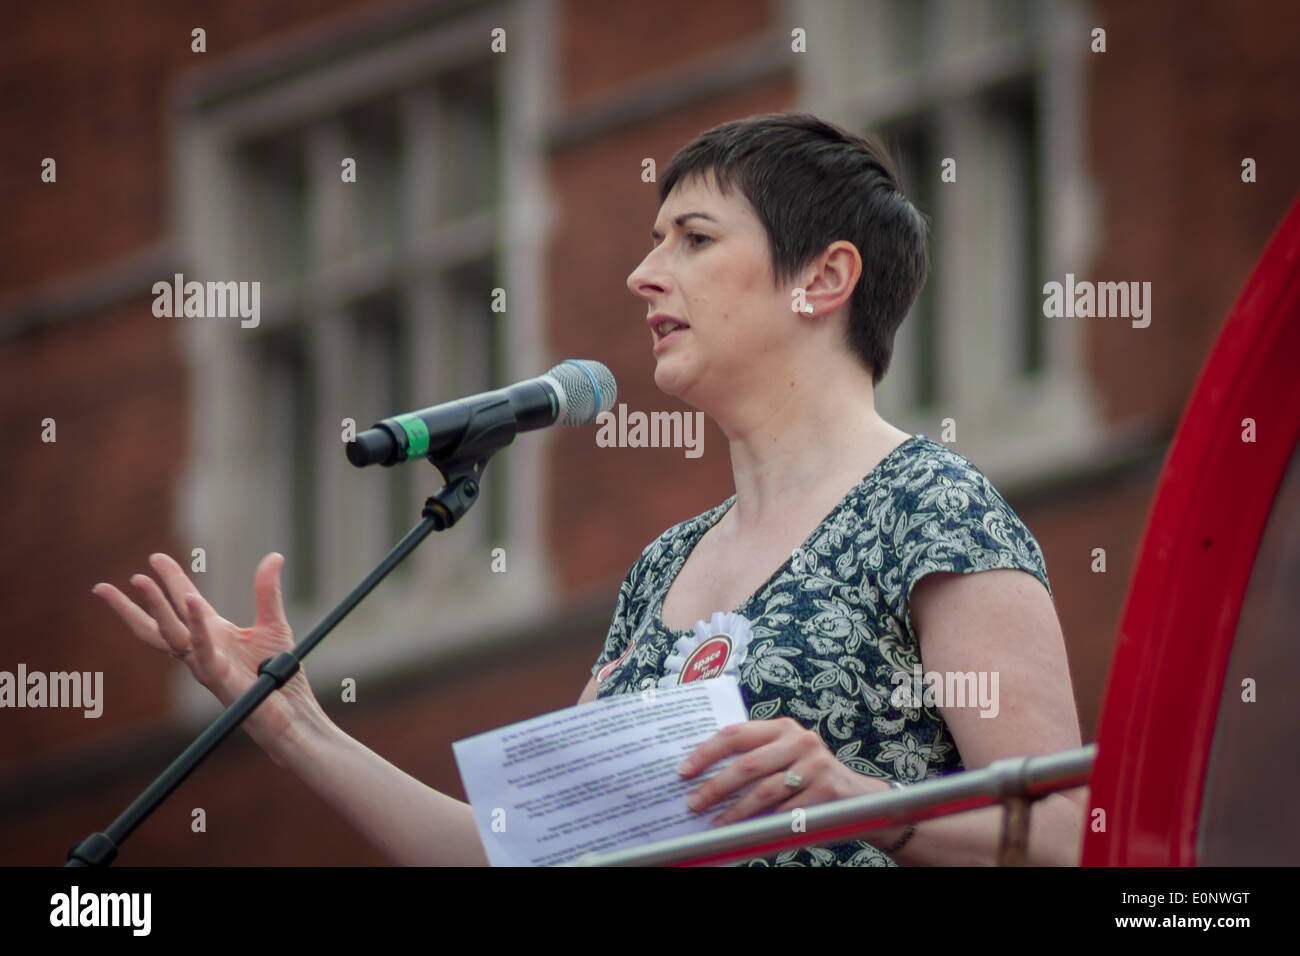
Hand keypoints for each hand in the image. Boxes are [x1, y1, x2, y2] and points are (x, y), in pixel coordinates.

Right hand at [91, 552, 325, 759]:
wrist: (288, 709)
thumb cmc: (276, 672)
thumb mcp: (273, 623)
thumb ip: (267, 591)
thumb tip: (274, 556)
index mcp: (212, 633)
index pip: (185, 600)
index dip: (171, 578)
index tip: (155, 557)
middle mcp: (201, 648)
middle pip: (161, 621)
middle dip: (141, 600)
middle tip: (129, 575)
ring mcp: (203, 663)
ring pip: (170, 633)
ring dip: (154, 606)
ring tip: (140, 580)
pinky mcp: (215, 676)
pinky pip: (202, 648)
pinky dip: (197, 624)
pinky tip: (192, 601)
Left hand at [677, 717, 883, 824]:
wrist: (861, 799)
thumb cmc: (809, 780)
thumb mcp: (784, 759)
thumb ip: (753, 760)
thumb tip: (702, 779)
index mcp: (781, 728)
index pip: (735, 734)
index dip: (706, 753)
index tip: (684, 771)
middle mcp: (799, 740)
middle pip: (747, 764)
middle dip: (716, 787)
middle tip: (694, 803)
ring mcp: (816, 764)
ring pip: (765, 791)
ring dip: (735, 812)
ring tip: (716, 824)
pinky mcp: (828, 790)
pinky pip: (787, 811)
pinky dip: (764, 824)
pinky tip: (748, 832)